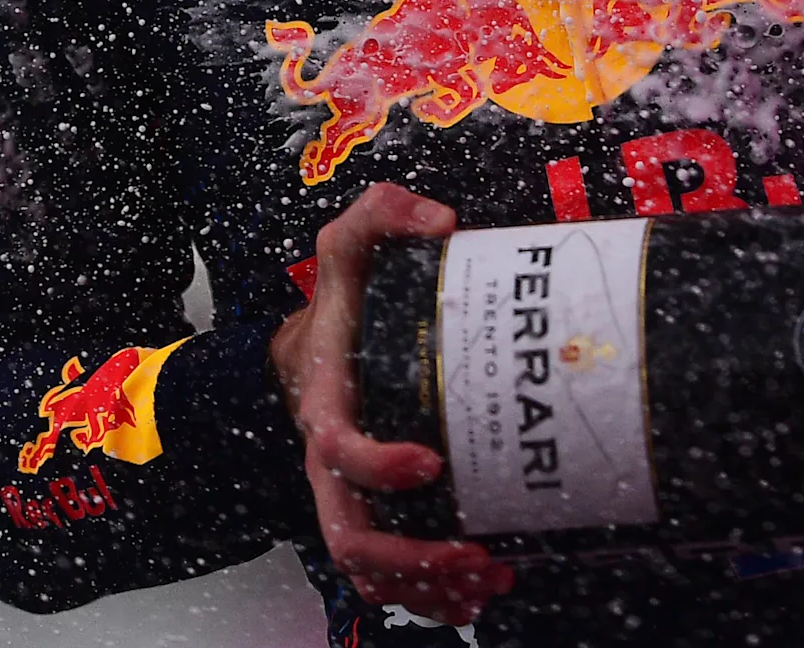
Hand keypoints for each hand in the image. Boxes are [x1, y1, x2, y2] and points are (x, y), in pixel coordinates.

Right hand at [272, 182, 511, 622]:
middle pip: (351, 539)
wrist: (313, 348)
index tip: (432, 460)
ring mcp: (352, 496)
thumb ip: (382, 211)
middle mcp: (332, 465)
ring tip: (490, 579)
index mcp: (326, 407)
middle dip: (411, 559)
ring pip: (373, 571)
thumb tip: (440, 217)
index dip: (378, 465)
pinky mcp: (377, 512)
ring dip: (429, 587)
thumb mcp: (347, 242)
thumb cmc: (338, 302)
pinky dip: (433, 594)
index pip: (338, 452)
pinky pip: (394, 575)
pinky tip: (481, 590)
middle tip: (473, 554)